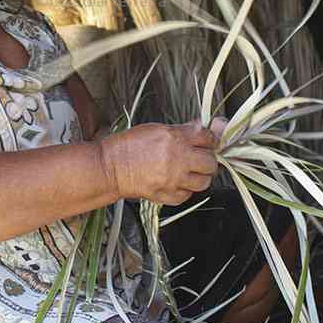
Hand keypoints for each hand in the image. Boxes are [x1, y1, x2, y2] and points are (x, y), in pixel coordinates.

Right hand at [100, 117, 225, 204]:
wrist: (111, 167)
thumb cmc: (129, 145)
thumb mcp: (156, 129)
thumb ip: (182, 130)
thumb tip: (201, 127)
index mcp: (175, 138)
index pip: (207, 138)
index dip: (210, 139)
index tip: (207, 141)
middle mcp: (178, 159)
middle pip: (211, 162)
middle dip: (208, 159)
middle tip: (201, 158)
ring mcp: (174, 179)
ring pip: (204, 182)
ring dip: (200, 176)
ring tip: (190, 172)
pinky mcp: (168, 195)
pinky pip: (187, 195)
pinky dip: (185, 189)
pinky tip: (177, 182)